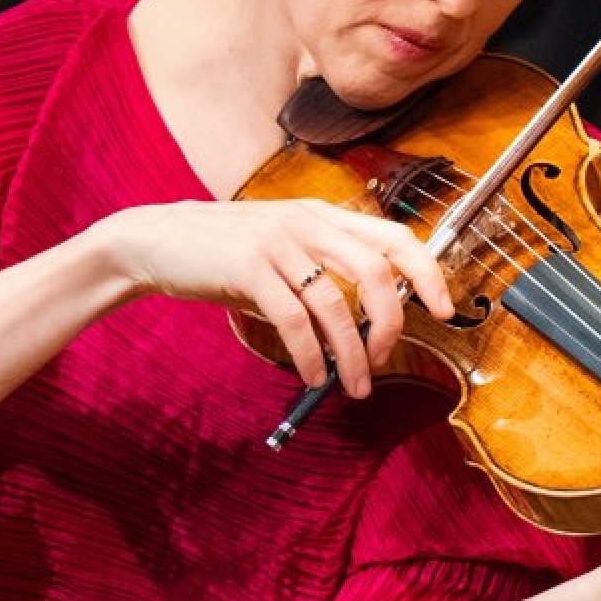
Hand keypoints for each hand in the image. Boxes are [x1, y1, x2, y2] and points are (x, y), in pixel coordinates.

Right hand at [94, 198, 456, 395]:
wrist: (156, 240)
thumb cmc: (224, 252)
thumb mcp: (282, 249)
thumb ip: (322, 272)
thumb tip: (364, 324)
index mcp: (322, 214)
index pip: (394, 236)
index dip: (426, 272)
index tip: (444, 308)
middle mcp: (307, 222)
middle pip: (376, 271)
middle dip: (391, 322)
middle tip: (386, 358)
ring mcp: (278, 242)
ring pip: (336, 304)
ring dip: (351, 354)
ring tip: (353, 385)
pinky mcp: (249, 267)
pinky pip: (295, 320)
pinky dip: (312, 355)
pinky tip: (315, 376)